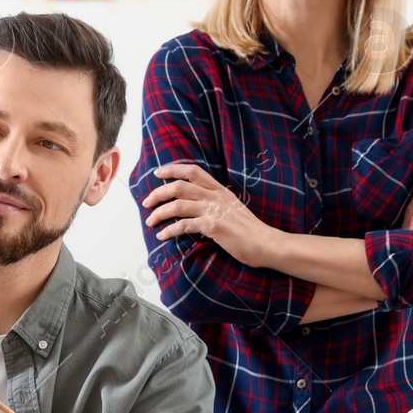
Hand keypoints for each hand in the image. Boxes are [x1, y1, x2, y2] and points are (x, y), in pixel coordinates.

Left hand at [142, 163, 275, 266]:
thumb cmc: (250, 230)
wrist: (267, 243)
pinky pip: (184, 225)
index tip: (158, 173)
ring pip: (178, 204)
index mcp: (220, 190)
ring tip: (150, 221)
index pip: (193, 170)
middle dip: (158, 193)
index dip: (172, 169)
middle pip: (179, 186)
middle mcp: (215, 196)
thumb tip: (198, 206)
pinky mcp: (213, 227)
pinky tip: (163, 236)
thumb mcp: (233, 208)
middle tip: (146, 202)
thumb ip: (216, 203)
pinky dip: (170, 231)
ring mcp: (214, 211)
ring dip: (159, 213)